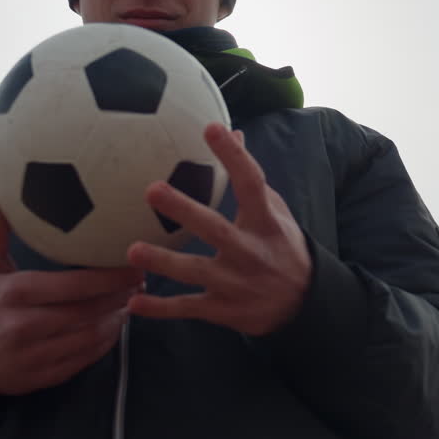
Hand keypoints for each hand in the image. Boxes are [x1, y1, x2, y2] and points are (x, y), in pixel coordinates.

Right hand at [0, 199, 142, 406]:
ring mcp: (36, 355)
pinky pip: (86, 358)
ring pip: (90, 336)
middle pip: (87, 311)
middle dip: (119, 296)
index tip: (132, 265)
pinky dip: (106, 341)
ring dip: (117, 318)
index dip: (108, 277)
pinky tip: (116, 324)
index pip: (72, 285)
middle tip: (140, 280)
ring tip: (133, 299)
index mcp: (15, 294)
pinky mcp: (46, 377)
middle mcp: (24, 326)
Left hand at [126, 123, 310, 336]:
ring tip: (132, 251)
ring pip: (195, 271)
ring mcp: (235, 283)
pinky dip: (161, 309)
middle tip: (152, 190)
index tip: (211, 128)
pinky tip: (133, 303)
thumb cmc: (282, 247)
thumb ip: (250, 177)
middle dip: (184, 210)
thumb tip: (233, 132)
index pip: (250, 183)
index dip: (233, 155)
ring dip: (163, 262)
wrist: (306, 304)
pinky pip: (188, 308)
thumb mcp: (275, 212)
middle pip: (214, 228)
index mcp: (265, 223)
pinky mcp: (223, 309)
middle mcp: (250, 252)